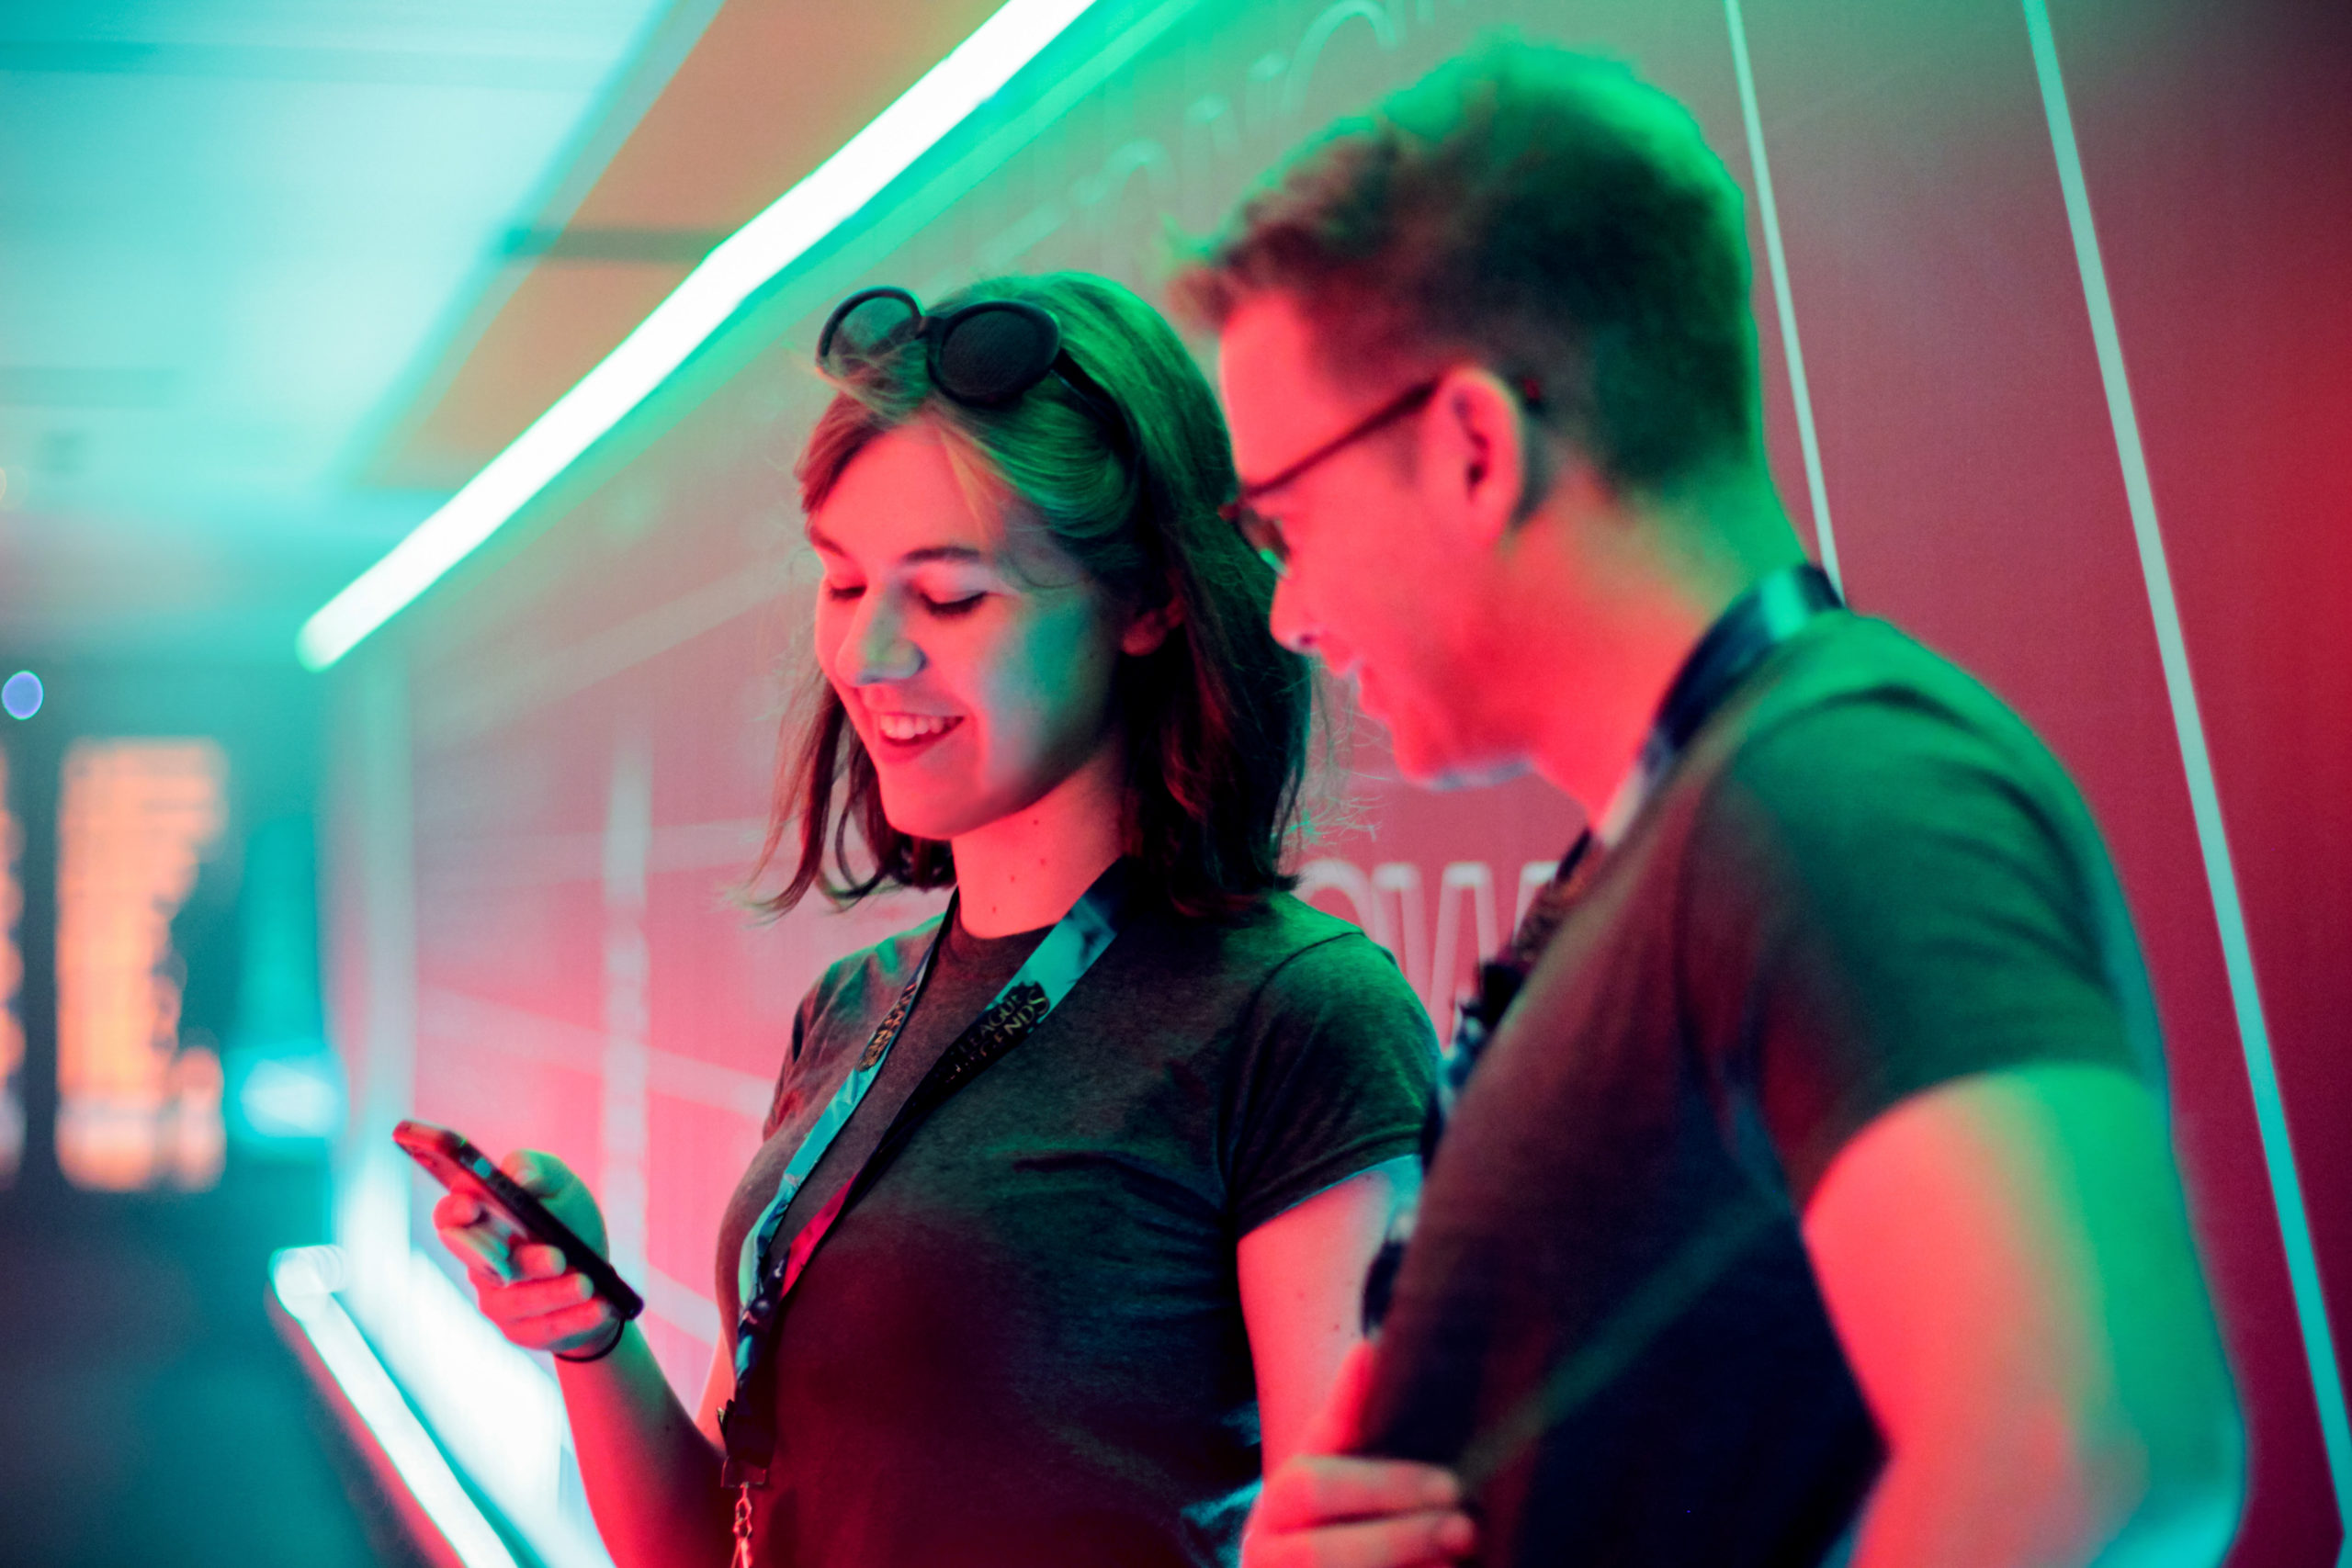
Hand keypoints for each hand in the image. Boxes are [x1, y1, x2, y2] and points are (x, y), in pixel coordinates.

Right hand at [432, 1149, 621, 1359]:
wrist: (598, 1277)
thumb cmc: (569, 1220)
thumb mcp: (562, 1186)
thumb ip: (537, 1169)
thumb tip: (519, 1176)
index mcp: (482, 1222)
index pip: (449, 1216)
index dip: (455, 1212)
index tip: (476, 1206)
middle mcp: (480, 1263)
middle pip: (483, 1264)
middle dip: (522, 1260)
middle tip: (557, 1257)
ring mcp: (496, 1300)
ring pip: (517, 1300)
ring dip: (556, 1293)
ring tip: (589, 1284)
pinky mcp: (519, 1330)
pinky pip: (542, 1327)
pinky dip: (574, 1317)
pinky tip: (600, 1308)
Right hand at [1243, 1341, 1474, 1567]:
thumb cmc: (1332, 1515)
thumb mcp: (1333, 1464)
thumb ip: (1347, 1415)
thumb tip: (1369, 1347)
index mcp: (1275, 1507)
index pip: (1316, 1487)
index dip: (1385, 1487)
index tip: (1450, 1484)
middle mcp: (1266, 1558)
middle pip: (1322, 1555)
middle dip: (1398, 1540)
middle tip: (1463, 1527)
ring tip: (1457, 1563)